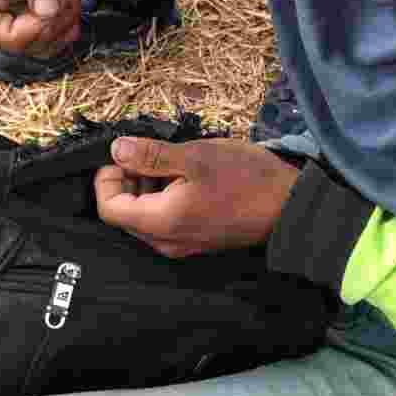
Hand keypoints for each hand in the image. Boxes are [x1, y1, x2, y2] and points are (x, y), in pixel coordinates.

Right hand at [0, 0, 80, 58]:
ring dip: (66, 17)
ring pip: (45, 44)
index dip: (41, 29)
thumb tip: (48, 12)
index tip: (57, 3)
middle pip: (30, 47)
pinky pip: (51, 33)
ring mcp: (7, 16)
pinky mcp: (24, 14)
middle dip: (58, 21)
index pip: (8, 39)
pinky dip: (67, 16)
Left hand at [94, 137, 299, 257]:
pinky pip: (164, 221)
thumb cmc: (245, 179)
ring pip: (144, 216)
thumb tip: (116, 151)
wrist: (289, 205)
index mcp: (160, 222)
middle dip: (127, 181)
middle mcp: (165, 241)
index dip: (106, 179)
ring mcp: (181, 244)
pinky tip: (184, 176)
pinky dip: (164, 197)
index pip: (109, 208)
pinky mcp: (196, 240)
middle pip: (124, 214)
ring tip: (168, 161)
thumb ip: (151, 156)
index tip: (121, 154)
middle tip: (145, 153)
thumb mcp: (194, 157)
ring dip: (146, 187)